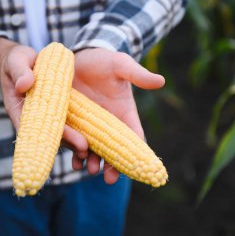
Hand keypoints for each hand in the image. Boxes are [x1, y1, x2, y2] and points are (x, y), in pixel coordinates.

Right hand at [0, 38, 89, 165]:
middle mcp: (33, 117)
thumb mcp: (16, 61)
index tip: (60, 139)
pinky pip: (67, 123)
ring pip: (60, 132)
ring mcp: (45, 116)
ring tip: (89, 149)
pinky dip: (77, 130)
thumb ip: (20, 71)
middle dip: (67, 141)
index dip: (45, 134)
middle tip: (84, 147)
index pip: (31, 126)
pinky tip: (92, 138)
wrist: (23, 61)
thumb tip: (25, 84)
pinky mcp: (56, 111)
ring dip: (74, 141)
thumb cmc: (16, 61)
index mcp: (19, 108)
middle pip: (50, 133)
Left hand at [72, 48, 164, 183]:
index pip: (134, 137)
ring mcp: (90, 125)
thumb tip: (161, 81)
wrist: (79, 57)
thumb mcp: (121, 66)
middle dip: (112, 166)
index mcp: (124, 114)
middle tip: (109, 178)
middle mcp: (108, 124)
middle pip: (114, 151)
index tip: (136, 168)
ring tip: (89, 168)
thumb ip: (138, 75)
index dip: (137, 153)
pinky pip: (76, 142)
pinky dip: (76, 152)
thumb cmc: (104, 61)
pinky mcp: (73, 122)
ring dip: (93, 162)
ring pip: (94, 150)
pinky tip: (75, 159)